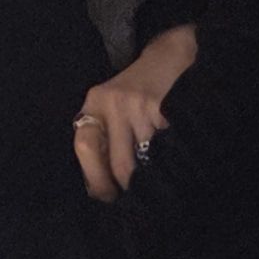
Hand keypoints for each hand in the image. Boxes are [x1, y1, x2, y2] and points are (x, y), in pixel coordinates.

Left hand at [71, 26, 200, 200]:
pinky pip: (166, 150)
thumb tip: (100, 192)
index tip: (108, 196)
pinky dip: (170, 163)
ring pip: (145, 162)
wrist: (170, 58)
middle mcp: (113, 104)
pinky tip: (174, 163)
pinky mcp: (165, 109)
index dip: (96, 179)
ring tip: (159, 183)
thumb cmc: (136, 92)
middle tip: (137, 200)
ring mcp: (140, 106)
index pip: (84, 146)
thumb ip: (103, 141)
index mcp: (94, 105)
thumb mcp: (110, 107)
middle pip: (119, 164)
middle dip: (128, 188)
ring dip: (153, 179)